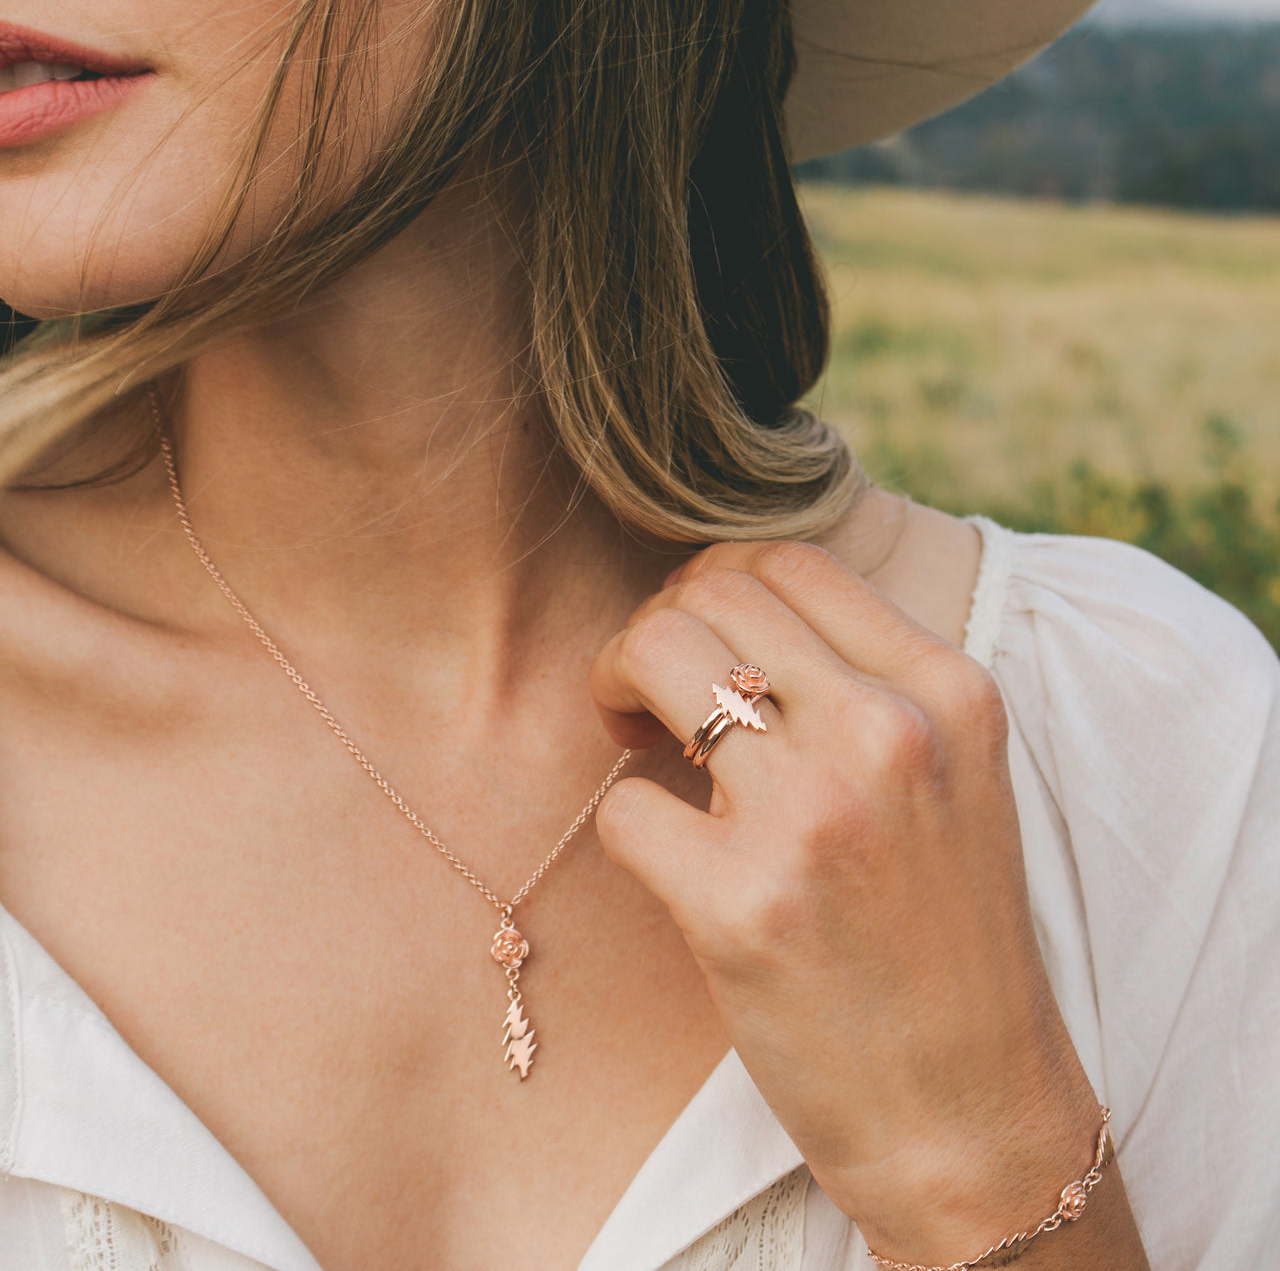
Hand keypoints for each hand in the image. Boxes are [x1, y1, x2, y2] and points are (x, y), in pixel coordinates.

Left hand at [590, 541, 1103, 1264]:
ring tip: (637, 744)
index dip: (711, 584)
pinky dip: (629, 827)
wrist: (971, 1110)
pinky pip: (625, 807)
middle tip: (645, 694)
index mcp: (948, 693)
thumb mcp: (954, 779)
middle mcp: (889, 734)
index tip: (694, 641)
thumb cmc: (946, 938)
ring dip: (616, 688)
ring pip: (655, 656)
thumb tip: (723, 616)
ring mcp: (816, 816)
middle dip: (650, 629)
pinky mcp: (743, 906)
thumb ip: (865, 685)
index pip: (787, 559)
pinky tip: (667, 860)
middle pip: (708, 592)